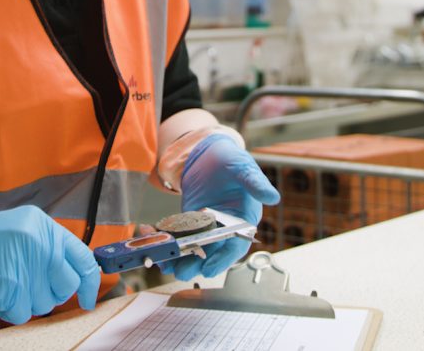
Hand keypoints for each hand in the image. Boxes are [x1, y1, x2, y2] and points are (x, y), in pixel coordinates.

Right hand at [0, 205, 100, 323]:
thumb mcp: (18, 231)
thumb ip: (47, 248)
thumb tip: (73, 277)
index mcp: (43, 225)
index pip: (83, 258)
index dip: (90, 283)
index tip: (88, 299)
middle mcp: (39, 241)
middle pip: (67, 285)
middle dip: (51, 294)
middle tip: (27, 287)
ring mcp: (25, 264)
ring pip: (45, 303)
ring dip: (26, 302)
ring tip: (4, 283)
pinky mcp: (10, 286)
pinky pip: (23, 314)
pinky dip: (9, 310)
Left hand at [163, 133, 279, 279]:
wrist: (210, 153)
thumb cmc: (232, 162)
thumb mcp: (245, 170)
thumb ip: (256, 184)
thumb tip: (273, 197)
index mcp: (242, 222)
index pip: (234, 248)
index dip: (222, 260)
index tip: (209, 269)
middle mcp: (223, 230)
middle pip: (210, 255)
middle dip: (195, 264)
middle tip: (180, 270)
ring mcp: (204, 228)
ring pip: (191, 250)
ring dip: (177, 257)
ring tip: (162, 260)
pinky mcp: (187, 223)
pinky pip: (176, 236)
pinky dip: (165, 238)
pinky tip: (150, 233)